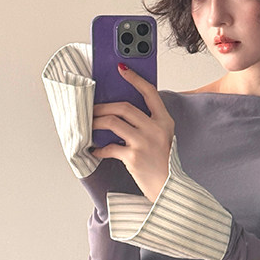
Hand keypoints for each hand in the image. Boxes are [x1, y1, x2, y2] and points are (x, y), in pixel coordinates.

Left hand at [91, 64, 174, 201]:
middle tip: (92, 109)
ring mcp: (144, 143)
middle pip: (124, 107)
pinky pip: (109, 147)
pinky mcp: (134, 157)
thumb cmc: (164, 165)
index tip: (121, 69)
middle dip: (103, 107)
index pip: (150, 93)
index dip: (135, 79)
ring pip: (113, 122)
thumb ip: (149, 124)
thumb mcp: (164, 139)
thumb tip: (122, 112)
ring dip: (96, 122)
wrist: (169, 189)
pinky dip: (100, 149)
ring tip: (90, 126)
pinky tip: (96, 151)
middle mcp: (156, 129)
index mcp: (165, 122)